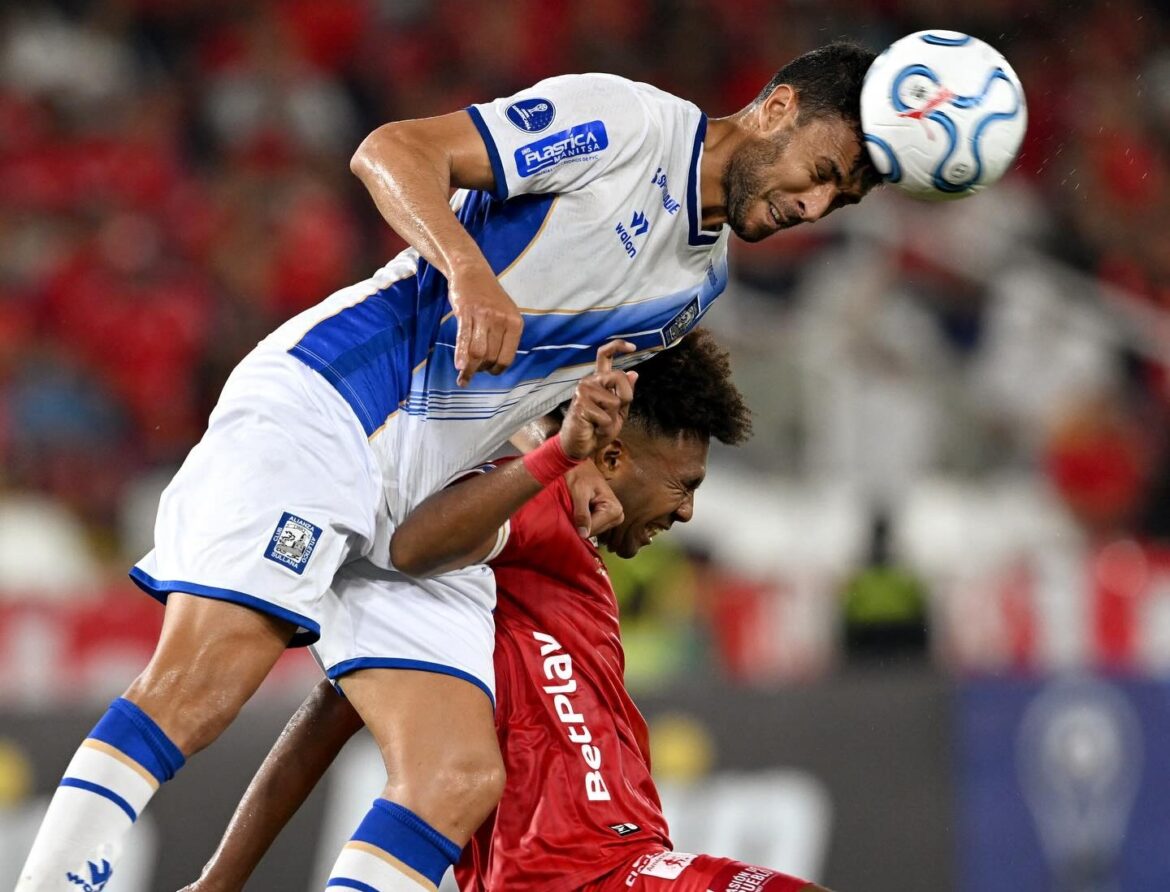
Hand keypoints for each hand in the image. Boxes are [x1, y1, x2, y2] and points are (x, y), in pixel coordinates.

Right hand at [449, 266, 523, 386]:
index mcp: (515, 323)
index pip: (507, 357)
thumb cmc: (488, 296)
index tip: (488, 372)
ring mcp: (484, 316)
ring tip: (463, 378)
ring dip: (470, 369)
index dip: (497, 369)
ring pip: (478, 351)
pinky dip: (461, 355)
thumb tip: (496, 363)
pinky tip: (459, 367)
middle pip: (491, 357)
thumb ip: (504, 336)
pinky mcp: (466, 312)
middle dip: (481, 369)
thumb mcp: (505, 314)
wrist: (472, 272)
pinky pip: (464, 339)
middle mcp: (502, 320)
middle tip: (473, 372)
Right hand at [559, 341, 637, 459]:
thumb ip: (625, 394)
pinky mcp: (580, 403)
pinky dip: (604, 426)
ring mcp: (583, 390)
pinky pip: (606, 416)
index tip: (633, 347)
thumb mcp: (618, 412)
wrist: (580, 446)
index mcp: (599, 380)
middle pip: (619, 377)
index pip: (605, 355)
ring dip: (612, 417)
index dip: (618, 346)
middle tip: (613, 414)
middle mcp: (590, 381)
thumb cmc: (598, 429)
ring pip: (615, 400)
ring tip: (599, 422)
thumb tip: (634, 373)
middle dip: (625, 398)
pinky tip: (593, 427)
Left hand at [565, 462, 623, 538]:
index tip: (567, 514)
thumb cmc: (579, 474)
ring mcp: (613, 518)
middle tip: (570, 508)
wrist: (579, 463)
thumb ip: (582, 514)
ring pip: (591, 530)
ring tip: (574, 506)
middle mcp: (618, 516)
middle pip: (593, 532)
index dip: (576, 525)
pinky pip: (591, 526)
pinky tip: (578, 510)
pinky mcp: (606, 518)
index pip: (592, 530)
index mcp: (614, 509)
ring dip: (579, 522)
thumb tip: (583, 535)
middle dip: (579, 523)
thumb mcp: (579, 493)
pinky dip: (582, 521)